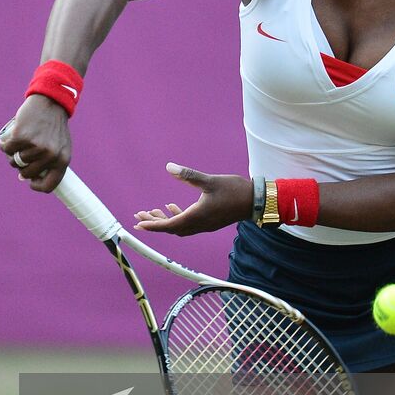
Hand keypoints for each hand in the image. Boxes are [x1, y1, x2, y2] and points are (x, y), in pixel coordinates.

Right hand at [0, 95, 71, 191]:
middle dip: (21, 166)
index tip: (30, 180)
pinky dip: (4, 145)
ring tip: (17, 143)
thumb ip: (47, 163)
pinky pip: (6, 149)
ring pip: (14, 161)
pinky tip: (8, 139)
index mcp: (62, 160)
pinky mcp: (21, 137)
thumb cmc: (54, 125)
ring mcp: (35, 146)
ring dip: (12, 154)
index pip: (48, 186)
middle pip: (26, 173)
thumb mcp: (60, 145)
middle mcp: (50, 155)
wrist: (50, 102)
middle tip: (22, 153)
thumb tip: (23, 178)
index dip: (36, 185)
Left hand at [133, 163, 252, 235]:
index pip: (170, 225)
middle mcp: (199, 224)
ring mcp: (204, 225)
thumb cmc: (234, 190)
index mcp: (197, 216)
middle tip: (139, 215)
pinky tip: (172, 207)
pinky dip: (177, 217)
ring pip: (179, 227)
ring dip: (165, 221)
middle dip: (155, 222)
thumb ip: (188, 175)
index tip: (139, 223)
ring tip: (152, 212)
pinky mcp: (209, 222)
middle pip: (172, 228)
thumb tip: (169, 167)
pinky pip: (188, 224)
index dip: (153, 225)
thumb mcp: (209, 181)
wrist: (255, 201)